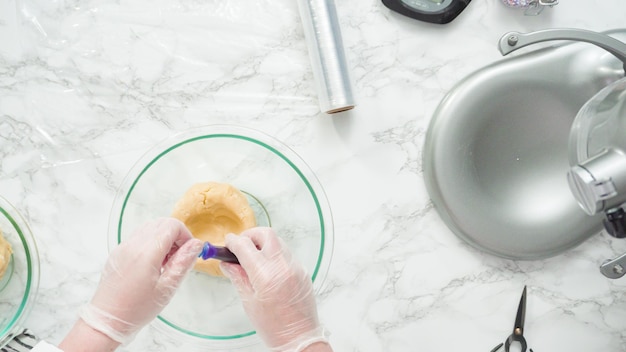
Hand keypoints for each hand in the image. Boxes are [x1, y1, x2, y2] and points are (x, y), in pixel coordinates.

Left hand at [79, 218, 202, 343]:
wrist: (107, 321)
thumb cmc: (136, 309)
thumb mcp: (167, 288)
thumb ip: (183, 262)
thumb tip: (197, 244)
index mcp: (147, 252)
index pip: (172, 226)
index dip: (185, 235)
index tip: (189, 252)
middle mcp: (133, 245)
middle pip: (161, 223)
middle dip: (175, 236)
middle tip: (178, 258)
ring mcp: (123, 247)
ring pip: (149, 228)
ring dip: (163, 238)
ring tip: (165, 262)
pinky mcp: (117, 253)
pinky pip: (138, 237)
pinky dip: (150, 243)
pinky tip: (152, 264)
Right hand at [220, 227, 329, 350]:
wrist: (298, 336)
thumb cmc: (273, 326)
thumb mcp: (249, 301)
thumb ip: (238, 277)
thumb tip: (227, 263)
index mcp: (266, 275)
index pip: (245, 246)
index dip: (233, 242)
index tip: (227, 243)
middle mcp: (283, 266)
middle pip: (266, 234)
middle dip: (250, 235)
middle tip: (241, 245)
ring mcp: (295, 267)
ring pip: (278, 242)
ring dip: (264, 244)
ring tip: (254, 258)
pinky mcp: (302, 270)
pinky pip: (286, 254)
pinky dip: (275, 254)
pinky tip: (267, 268)